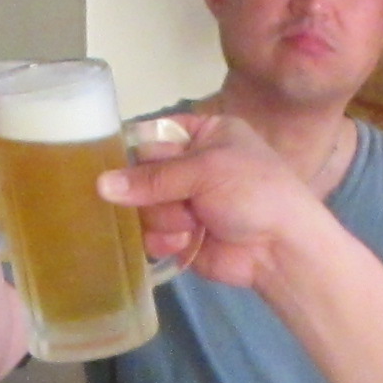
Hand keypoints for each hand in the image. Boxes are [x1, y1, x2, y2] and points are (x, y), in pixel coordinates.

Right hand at [102, 114, 326, 287]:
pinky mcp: (179, 236)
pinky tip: (182, 243)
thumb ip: (153, 177)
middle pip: (141, 173)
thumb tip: (101, 185)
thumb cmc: (254, 193)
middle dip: (154, 192)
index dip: (140, 151)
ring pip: (141, 207)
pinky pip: (148, 235)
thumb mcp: (206, 170)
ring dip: (163, 218)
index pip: (153, 134)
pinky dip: (161, 240)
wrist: (281, 248)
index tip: (128, 166)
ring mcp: (184, 202)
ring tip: (190, 226)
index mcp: (205, 134)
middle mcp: (191, 165)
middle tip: (180, 201)